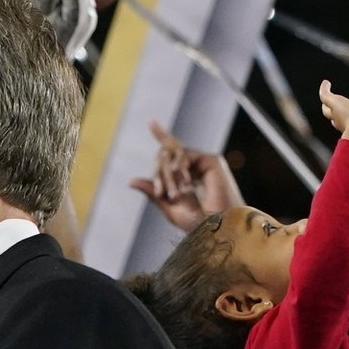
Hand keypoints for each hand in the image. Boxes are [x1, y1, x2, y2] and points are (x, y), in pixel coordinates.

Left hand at [127, 120, 243, 231]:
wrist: (217, 226)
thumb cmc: (197, 222)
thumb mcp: (169, 207)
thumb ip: (153, 192)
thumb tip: (130, 180)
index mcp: (188, 177)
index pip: (171, 155)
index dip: (162, 135)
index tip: (152, 122)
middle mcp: (196, 167)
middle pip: (167, 156)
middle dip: (160, 173)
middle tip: (164, 193)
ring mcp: (204, 162)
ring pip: (173, 155)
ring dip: (168, 174)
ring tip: (175, 193)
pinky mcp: (212, 160)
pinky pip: (184, 155)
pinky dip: (179, 168)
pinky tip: (184, 181)